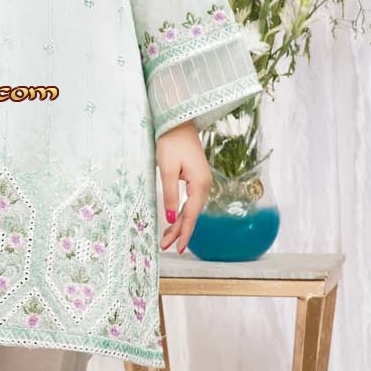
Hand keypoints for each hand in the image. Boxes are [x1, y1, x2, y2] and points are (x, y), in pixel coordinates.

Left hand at [156, 120, 211, 253]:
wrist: (179, 121)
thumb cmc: (171, 141)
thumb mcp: (167, 168)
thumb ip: (169, 194)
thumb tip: (170, 217)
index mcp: (200, 184)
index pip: (191, 215)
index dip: (184, 233)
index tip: (177, 248)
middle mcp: (204, 184)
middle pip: (191, 214)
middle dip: (179, 231)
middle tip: (165, 246)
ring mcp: (201, 181)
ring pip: (191, 208)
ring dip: (180, 223)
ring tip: (167, 238)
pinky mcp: (196, 178)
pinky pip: (190, 201)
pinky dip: (182, 212)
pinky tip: (175, 220)